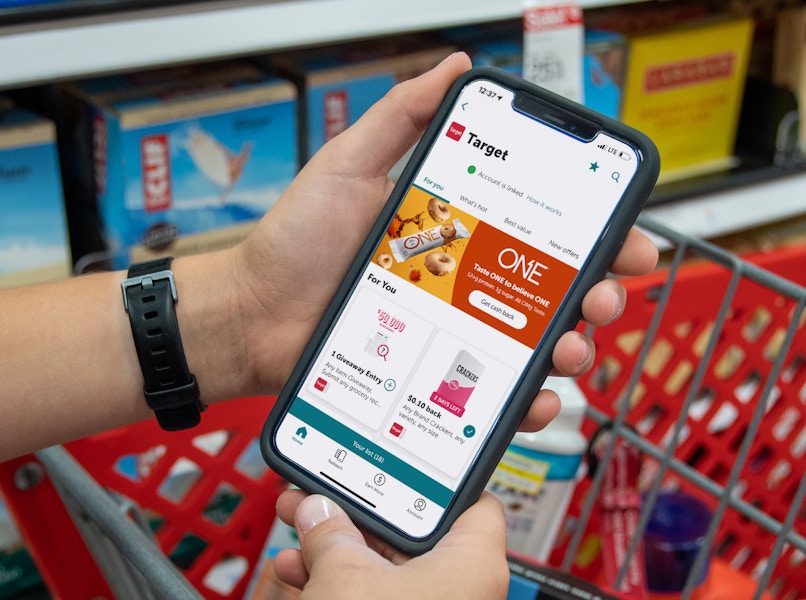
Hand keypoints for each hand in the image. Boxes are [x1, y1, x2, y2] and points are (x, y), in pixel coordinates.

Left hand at [229, 51, 657, 429]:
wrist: (252, 314)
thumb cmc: (295, 242)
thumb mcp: (349, 165)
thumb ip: (401, 117)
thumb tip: (455, 67)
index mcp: (456, 229)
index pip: (541, 229)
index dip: (594, 235)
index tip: (626, 241)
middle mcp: (463, 281)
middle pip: (552, 290)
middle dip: (595, 295)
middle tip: (599, 299)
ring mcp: (452, 332)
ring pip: (534, 345)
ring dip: (571, 348)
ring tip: (568, 347)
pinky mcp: (433, 375)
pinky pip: (493, 394)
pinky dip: (526, 401)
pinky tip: (535, 398)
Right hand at [270, 489, 508, 599]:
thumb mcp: (343, 577)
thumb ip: (330, 531)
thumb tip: (317, 509)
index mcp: (472, 563)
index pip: (469, 498)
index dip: (431, 477)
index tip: (392, 462)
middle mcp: (461, 588)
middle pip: (414, 530)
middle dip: (359, 509)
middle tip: (326, 490)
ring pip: (388, 566)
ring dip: (338, 545)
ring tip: (297, 523)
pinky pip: (377, 596)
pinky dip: (340, 583)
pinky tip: (297, 571)